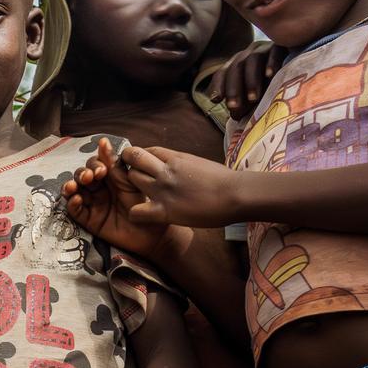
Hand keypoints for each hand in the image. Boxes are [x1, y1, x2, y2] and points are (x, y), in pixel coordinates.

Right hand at [63, 137, 168, 255]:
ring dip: (71, 186)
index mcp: (109, 177)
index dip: (93, 164)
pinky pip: (75, 211)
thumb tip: (102, 141)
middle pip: (81, 176)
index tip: (102, 170)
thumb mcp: (128, 181)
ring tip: (73, 187)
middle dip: (82, 174)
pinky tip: (77, 199)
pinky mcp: (89, 220)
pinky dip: (72, 203)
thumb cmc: (142, 204)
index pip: (93, 165)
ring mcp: (92, 204)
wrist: (150, 231)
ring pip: (74, 191)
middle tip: (89, 177)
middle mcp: (98, 189)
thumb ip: (114, 164)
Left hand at [116, 145, 244, 230]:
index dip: (141, 158)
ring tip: (140, 197)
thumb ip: (183, 164)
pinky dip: (135, 214)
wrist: (236, 194)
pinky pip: (136, 212)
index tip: (143, 167)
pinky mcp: (165, 210)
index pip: (148, 150)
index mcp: (176, 158)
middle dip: (130, 168)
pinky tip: (143, 216)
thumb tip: (178, 166)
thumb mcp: (200, 164)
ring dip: (131, 188)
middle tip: (136, 181)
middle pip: (133, 159)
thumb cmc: (225, 181)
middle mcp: (166, 170)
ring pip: (131, 180)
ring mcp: (163, 189)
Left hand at [209, 43, 280, 114]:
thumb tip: (235, 116)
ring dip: (251, 80)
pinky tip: (270, 75)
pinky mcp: (284, 45)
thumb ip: (245, 104)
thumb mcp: (257, 96)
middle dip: (233, 88)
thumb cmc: (275, 86)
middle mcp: (250, 53)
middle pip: (236, 67)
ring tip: (253, 99)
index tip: (215, 100)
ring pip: (253, 60)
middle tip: (234, 107)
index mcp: (239, 64)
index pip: (224, 73)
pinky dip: (272, 62)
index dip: (218, 86)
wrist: (299, 68)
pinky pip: (275, 51)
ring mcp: (266, 48)